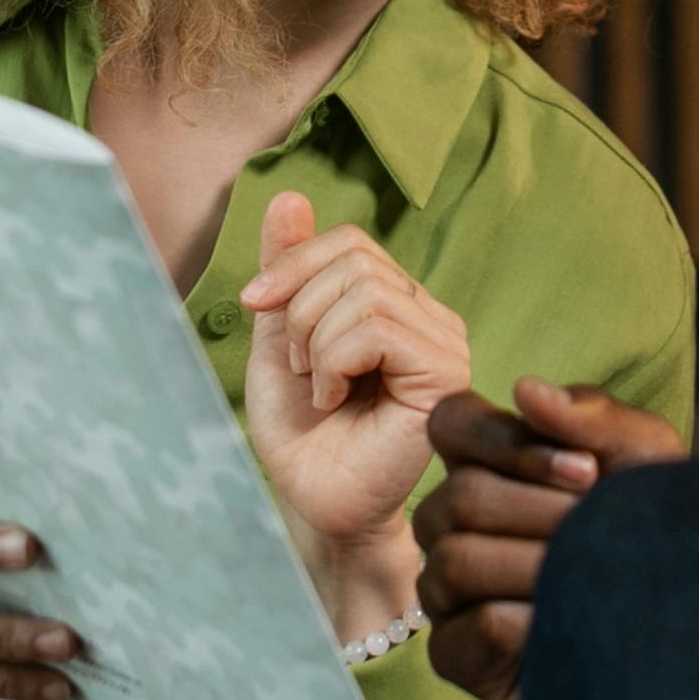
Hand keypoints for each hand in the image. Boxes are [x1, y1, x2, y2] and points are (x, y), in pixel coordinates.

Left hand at [240, 193, 477, 634]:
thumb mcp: (279, 339)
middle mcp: (429, 316)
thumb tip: (290, 195)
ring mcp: (444, 343)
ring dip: (316, 343)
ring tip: (319, 389)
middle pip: (355, 259)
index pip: (350, 241)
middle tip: (299, 369)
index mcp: (396, 303)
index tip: (253, 303)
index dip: (293, 263)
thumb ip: (288, 272)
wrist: (316, 504)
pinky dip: (335, 361)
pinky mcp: (445, 374)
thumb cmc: (302, 435)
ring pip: (364, 292)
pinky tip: (336, 400)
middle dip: (300, 310)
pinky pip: (378, 328)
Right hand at [410, 378, 688, 699]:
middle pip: (462, 496)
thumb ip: (591, 415)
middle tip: (600, 532)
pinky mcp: (454, 653)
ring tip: (589, 577)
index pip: (451, 423)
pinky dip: (531, 623)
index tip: (588, 471)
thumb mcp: (644, 457)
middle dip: (544, 513)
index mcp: (484, 461)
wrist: (680, 616)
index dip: (510, 443)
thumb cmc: (651, 524)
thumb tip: (526, 389)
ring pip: (457, 562)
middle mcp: (449, 521)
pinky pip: (471, 629)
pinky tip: (570, 621)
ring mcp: (443, 588)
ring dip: (538, 567)